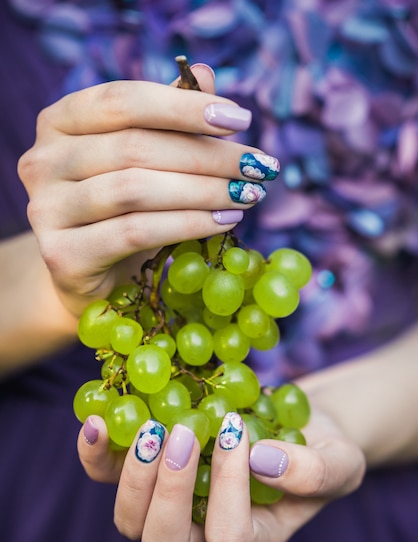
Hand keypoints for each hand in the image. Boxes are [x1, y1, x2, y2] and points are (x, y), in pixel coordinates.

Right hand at [18, 66, 273, 316]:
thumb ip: (167, 120)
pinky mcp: (62, 254)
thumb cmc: (120, 210)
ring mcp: (46, 209)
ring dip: (204, 191)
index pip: (123, 101)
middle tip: (258, 167)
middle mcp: (43, 160)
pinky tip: (224, 222)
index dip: (185, 107)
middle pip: (135, 147)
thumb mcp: (143, 162)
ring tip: (248, 195)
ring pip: (136, 189)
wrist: (87, 274)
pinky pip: (135, 232)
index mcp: (60, 122)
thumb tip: (205, 76)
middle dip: (208, 156)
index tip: (241, 119)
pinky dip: (188, 224)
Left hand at [77, 406, 364, 541]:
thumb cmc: (320, 450)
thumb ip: (314, 473)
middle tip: (183, 434)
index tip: (235, 430)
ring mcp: (169, 503)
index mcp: (251, 540)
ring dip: (134, 474)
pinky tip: (99, 422)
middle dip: (168, 490)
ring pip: (129, 519)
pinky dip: (97, 454)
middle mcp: (203, 533)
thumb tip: (259, 460)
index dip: (229, 487)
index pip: (230, 537)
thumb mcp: (339, 461)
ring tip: (155, 426)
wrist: (291, 425)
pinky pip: (107, 476)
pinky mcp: (148, 469)